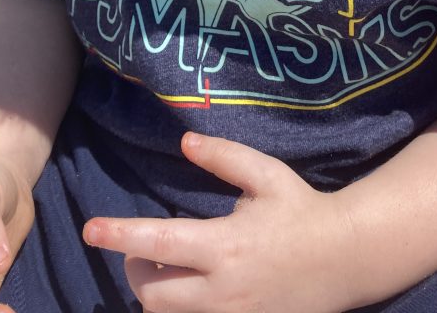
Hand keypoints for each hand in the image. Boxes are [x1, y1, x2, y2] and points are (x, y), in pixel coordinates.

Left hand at [83, 133, 357, 312]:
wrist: (345, 259)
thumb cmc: (301, 210)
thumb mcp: (266, 174)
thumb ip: (224, 157)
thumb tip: (184, 142)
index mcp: (226, 245)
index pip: (158, 244)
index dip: (120, 236)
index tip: (90, 229)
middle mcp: (223, 290)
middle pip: (151, 294)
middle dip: (135, 271)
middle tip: (142, 252)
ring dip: (155, 295)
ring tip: (165, 271)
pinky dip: (179, 311)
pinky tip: (188, 290)